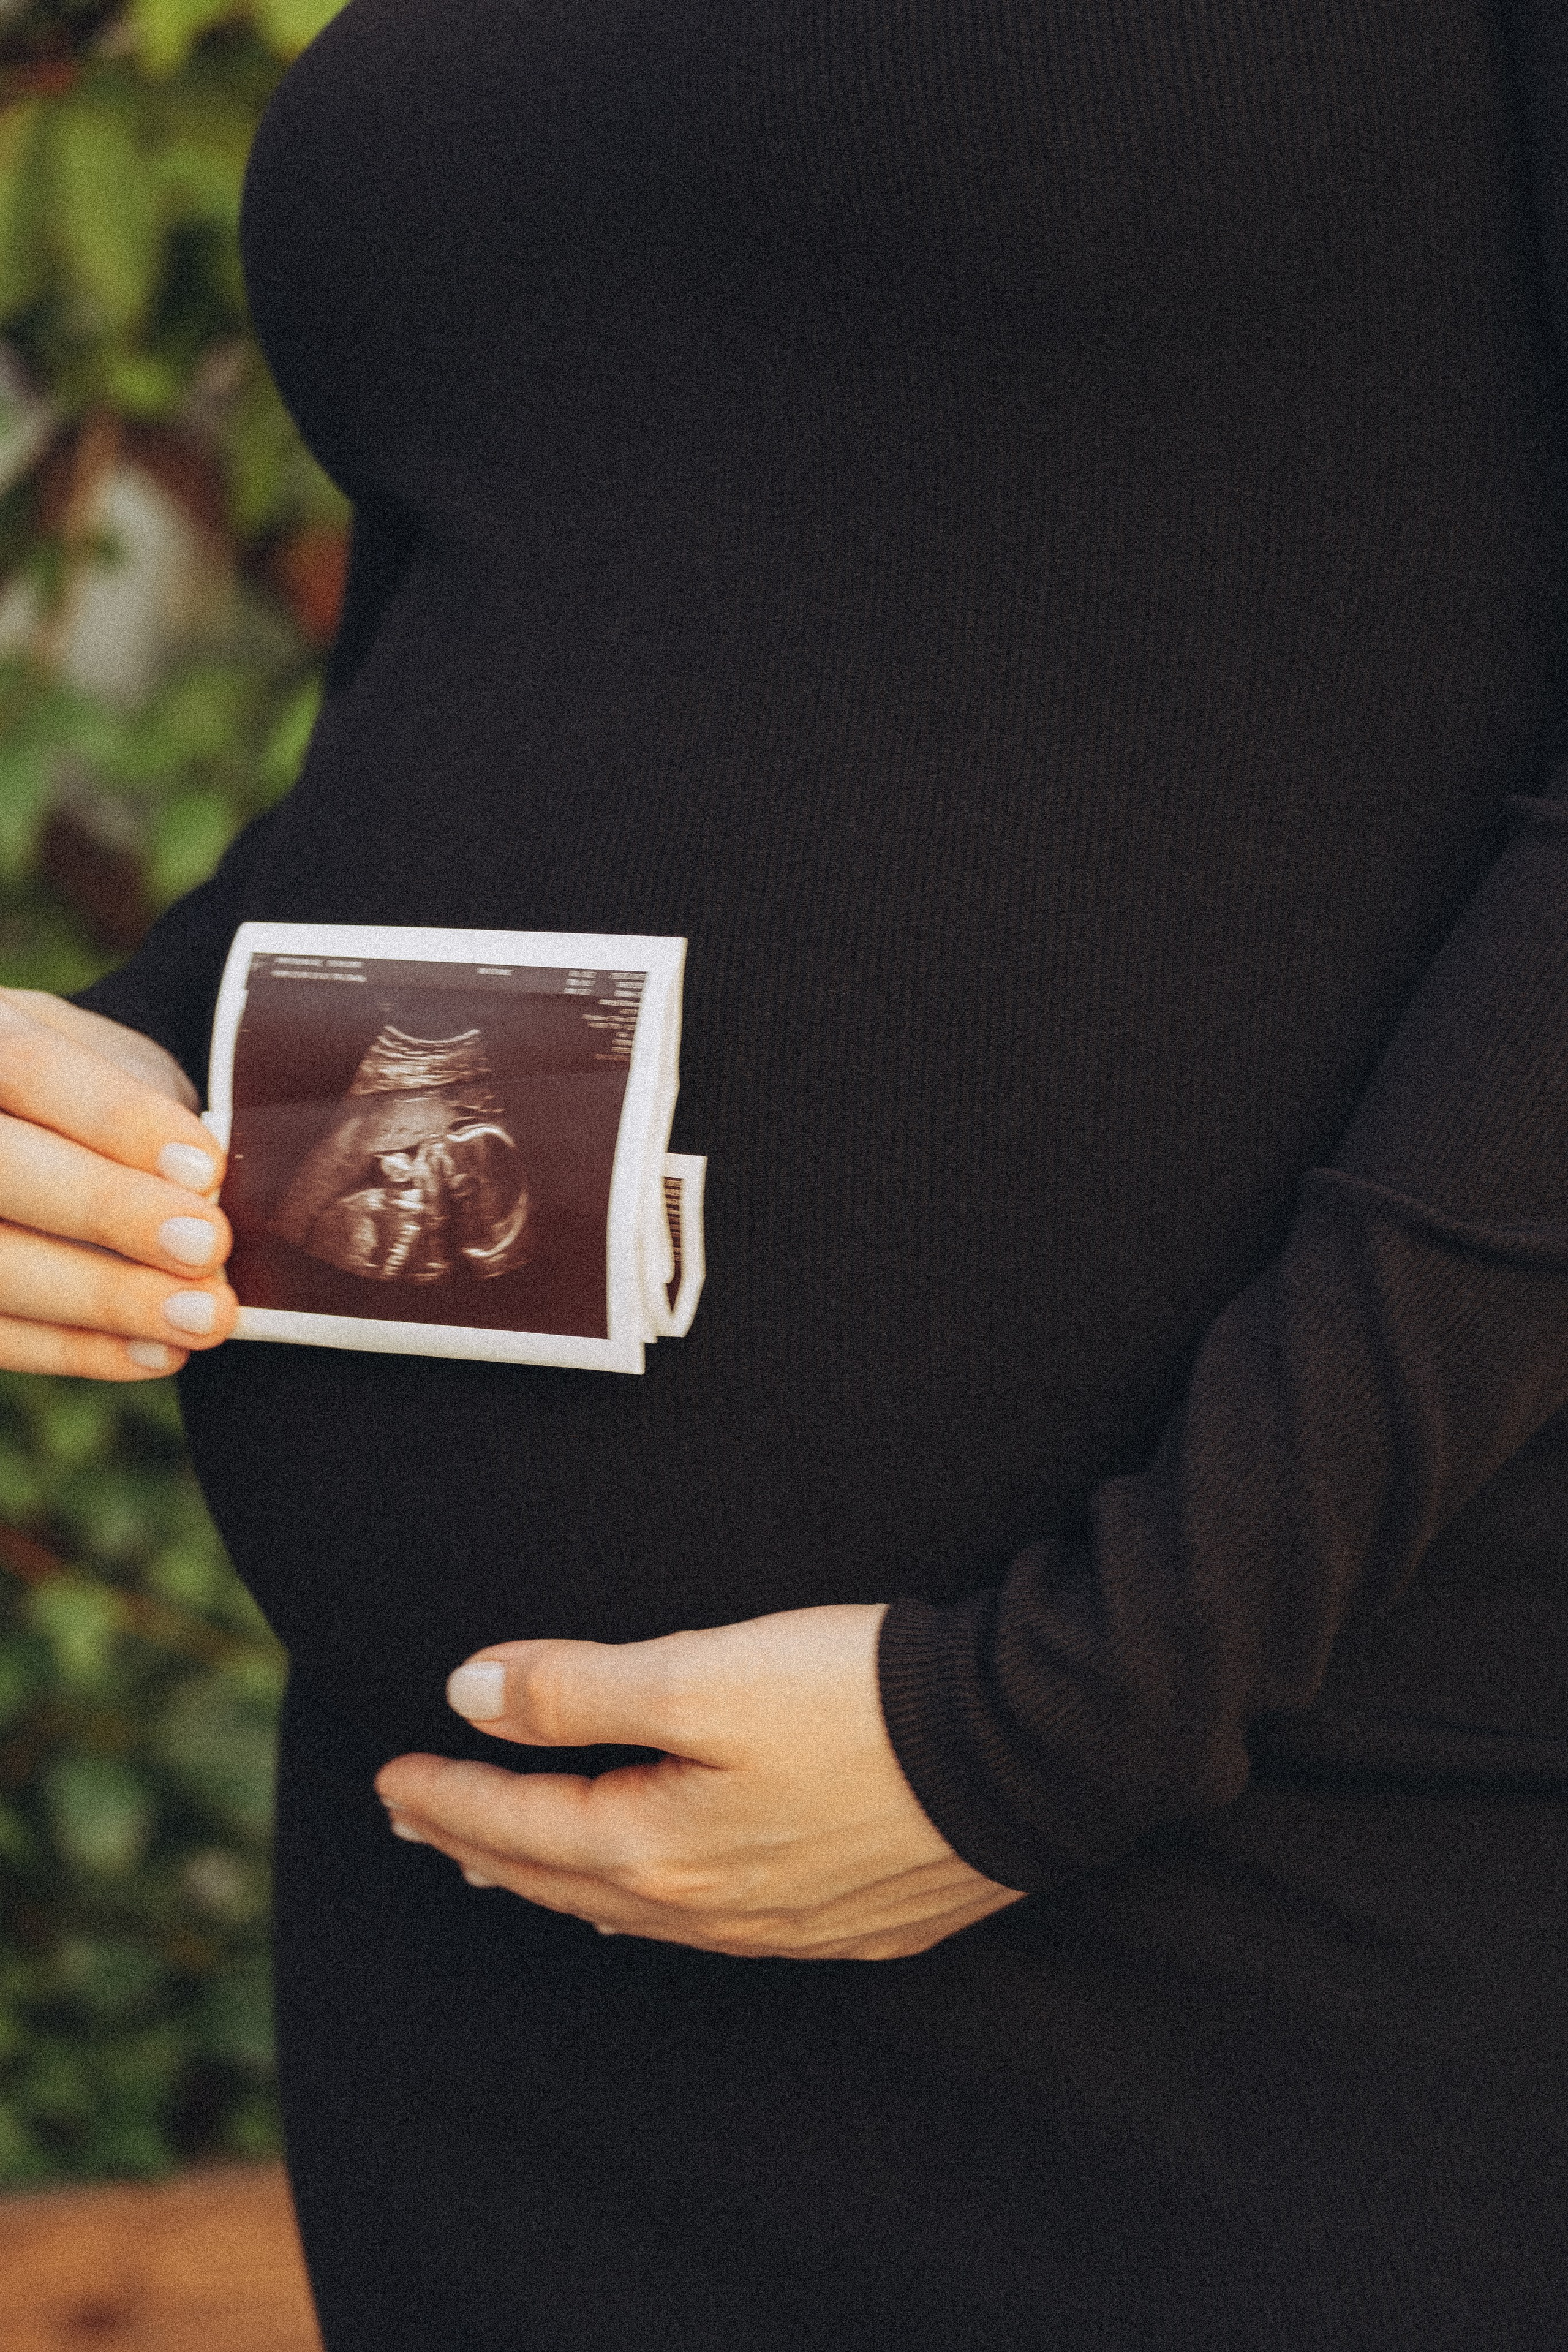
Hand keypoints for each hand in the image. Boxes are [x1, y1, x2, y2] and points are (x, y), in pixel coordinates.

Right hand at [0, 989, 236, 1378]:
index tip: (206, 1169)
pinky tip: (157, 1353)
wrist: (23, 1120)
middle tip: (206, 1246)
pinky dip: (76, 1350)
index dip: (116, 1119)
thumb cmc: (83, 1089)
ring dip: (102, 1299)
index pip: (29, 1068)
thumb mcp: (110, 1061)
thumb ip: (144, 1108)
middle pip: (3, 1167)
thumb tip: (206, 1199)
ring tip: (202, 1318)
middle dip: (108, 1211)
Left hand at [375, 1603, 1024, 1958]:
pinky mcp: (842, 1917)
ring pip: (629, 1911)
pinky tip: (643, 1896)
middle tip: (420, 1817)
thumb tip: (469, 1693)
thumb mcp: (703, 1674)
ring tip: (503, 1862)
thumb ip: (577, 1689)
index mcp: (661, 1848)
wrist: (1021, 1751)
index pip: (520, 1826)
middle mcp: (709, 1907)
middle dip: (480, 1844)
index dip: (448, 1794)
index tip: (391, 1773)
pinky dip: (641, 1904)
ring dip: (554, 1879)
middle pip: (562, 1879)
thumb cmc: (861, 1703)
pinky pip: (703, 1925)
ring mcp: (778, 1924)